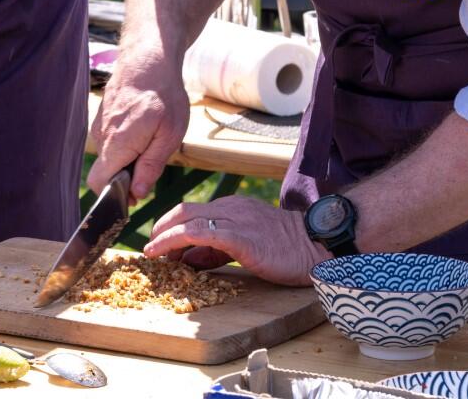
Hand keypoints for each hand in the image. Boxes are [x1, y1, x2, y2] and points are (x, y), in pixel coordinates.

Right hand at [88, 40, 189, 200]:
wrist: (148, 60)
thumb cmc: (163, 96)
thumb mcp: (169, 135)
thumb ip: (151, 166)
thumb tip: (137, 193)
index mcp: (117, 145)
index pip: (98, 184)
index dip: (114, 196)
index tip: (135, 195)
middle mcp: (102, 137)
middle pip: (105, 171)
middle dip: (125, 176)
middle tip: (150, 165)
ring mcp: (99, 126)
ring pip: (109, 155)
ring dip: (126, 158)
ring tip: (150, 141)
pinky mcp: (102, 117)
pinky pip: (110, 140)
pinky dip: (123, 143)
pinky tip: (142, 129)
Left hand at [145, 195, 329, 286]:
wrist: (317, 248)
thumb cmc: (286, 250)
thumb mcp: (246, 246)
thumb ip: (215, 250)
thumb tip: (185, 259)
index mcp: (233, 207)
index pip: (193, 211)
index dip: (170, 225)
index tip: (158, 243)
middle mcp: (231, 208)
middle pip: (184, 210)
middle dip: (161, 227)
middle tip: (150, 247)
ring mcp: (236, 220)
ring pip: (188, 220)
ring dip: (164, 236)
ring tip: (151, 251)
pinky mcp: (241, 237)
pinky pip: (201, 235)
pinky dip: (177, 242)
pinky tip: (167, 254)